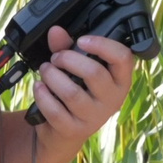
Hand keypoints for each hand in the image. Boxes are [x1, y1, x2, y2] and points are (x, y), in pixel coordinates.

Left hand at [26, 27, 136, 144]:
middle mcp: (112, 100)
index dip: (102, 45)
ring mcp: (95, 117)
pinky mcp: (75, 130)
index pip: (123, 58)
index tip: (82, 40)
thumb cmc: (77, 92)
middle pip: (94, 73)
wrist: (66, 131)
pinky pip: (56, 111)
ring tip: (45, 71)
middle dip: (68, 59)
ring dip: (52, 76)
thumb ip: (66, 48)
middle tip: (56, 58)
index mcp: (120, 80)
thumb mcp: (75, 68)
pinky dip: (43, 95)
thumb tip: (55, 31)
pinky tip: (39, 87)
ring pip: (71, 92)